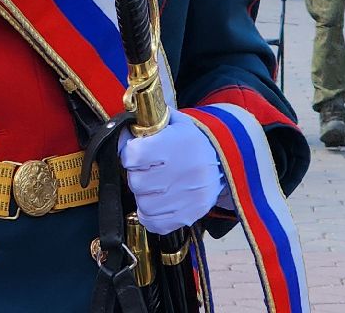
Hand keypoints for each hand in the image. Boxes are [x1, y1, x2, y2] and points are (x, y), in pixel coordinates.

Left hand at [119, 110, 225, 234]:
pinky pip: (156, 223)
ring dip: (143, 196)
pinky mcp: (191, 215)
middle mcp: (185, 171)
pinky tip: (158, 202)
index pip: (135, 155)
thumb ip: (144, 126)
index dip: (130, 154)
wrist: (225, 162)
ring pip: (143, 205)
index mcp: (179, 143)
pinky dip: (151, 215)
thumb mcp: (172, 122)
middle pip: (136, 182)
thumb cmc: (192, 141)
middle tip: (146, 170)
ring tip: (154, 186)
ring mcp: (189, 196)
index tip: (136, 154)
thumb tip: (119, 138)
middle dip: (136, 175)